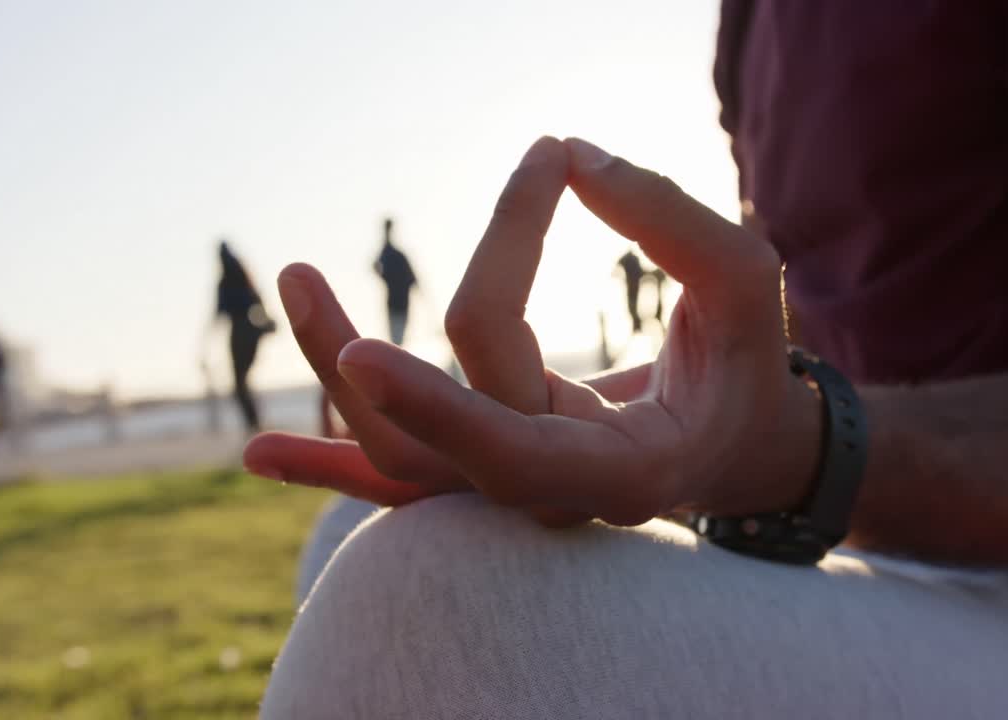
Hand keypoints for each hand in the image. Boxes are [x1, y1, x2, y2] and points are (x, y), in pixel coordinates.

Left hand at [247, 136, 819, 524]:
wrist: (735, 444)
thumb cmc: (747, 364)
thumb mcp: (744, 282)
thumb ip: (670, 220)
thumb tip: (572, 159)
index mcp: (621, 471)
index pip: (506, 435)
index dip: (473, 326)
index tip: (527, 174)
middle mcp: (554, 499)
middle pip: (428, 449)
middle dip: (360, 364)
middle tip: (294, 273)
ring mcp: (516, 494)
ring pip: (401, 461)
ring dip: (333, 387)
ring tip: (292, 283)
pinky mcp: (493, 471)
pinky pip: (405, 478)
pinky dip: (331, 464)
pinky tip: (261, 452)